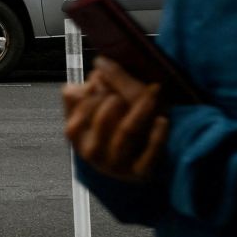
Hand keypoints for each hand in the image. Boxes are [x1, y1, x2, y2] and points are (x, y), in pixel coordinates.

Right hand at [63, 56, 168, 182]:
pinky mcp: (140, 174)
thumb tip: (99, 63)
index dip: (86, 97)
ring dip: (139, 110)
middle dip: (112, 99)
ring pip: (126, 133)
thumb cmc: (110, 131)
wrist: (133, 165)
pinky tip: (163, 120)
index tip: (97, 81)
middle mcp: (93, 153)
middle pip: (101, 121)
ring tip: (151, 95)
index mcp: (77, 136)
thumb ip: (96, 86)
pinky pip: (149, 155)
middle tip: (124, 88)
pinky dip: (157, 137)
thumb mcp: (96, 110)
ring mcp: (117, 165)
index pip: (74, 116)